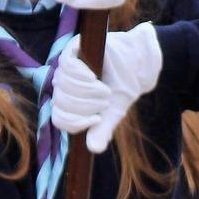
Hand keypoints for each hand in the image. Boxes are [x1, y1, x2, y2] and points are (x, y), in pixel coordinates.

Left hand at [51, 24, 163, 152]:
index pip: (59, 119)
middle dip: (85, 106)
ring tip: (104, 90)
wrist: (139, 62)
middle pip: (61, 102)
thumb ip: (102, 129)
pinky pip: (66, 65)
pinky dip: (79, 74)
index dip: (75, 123)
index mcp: (70, 101)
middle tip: (105, 101)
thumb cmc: (124, 87)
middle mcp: (64, 85)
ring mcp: (67, 67)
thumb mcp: (114, 112)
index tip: (95, 120)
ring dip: (86, 91)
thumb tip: (94, 150)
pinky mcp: (73, 48)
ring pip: (63, 84)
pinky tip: (93, 77)